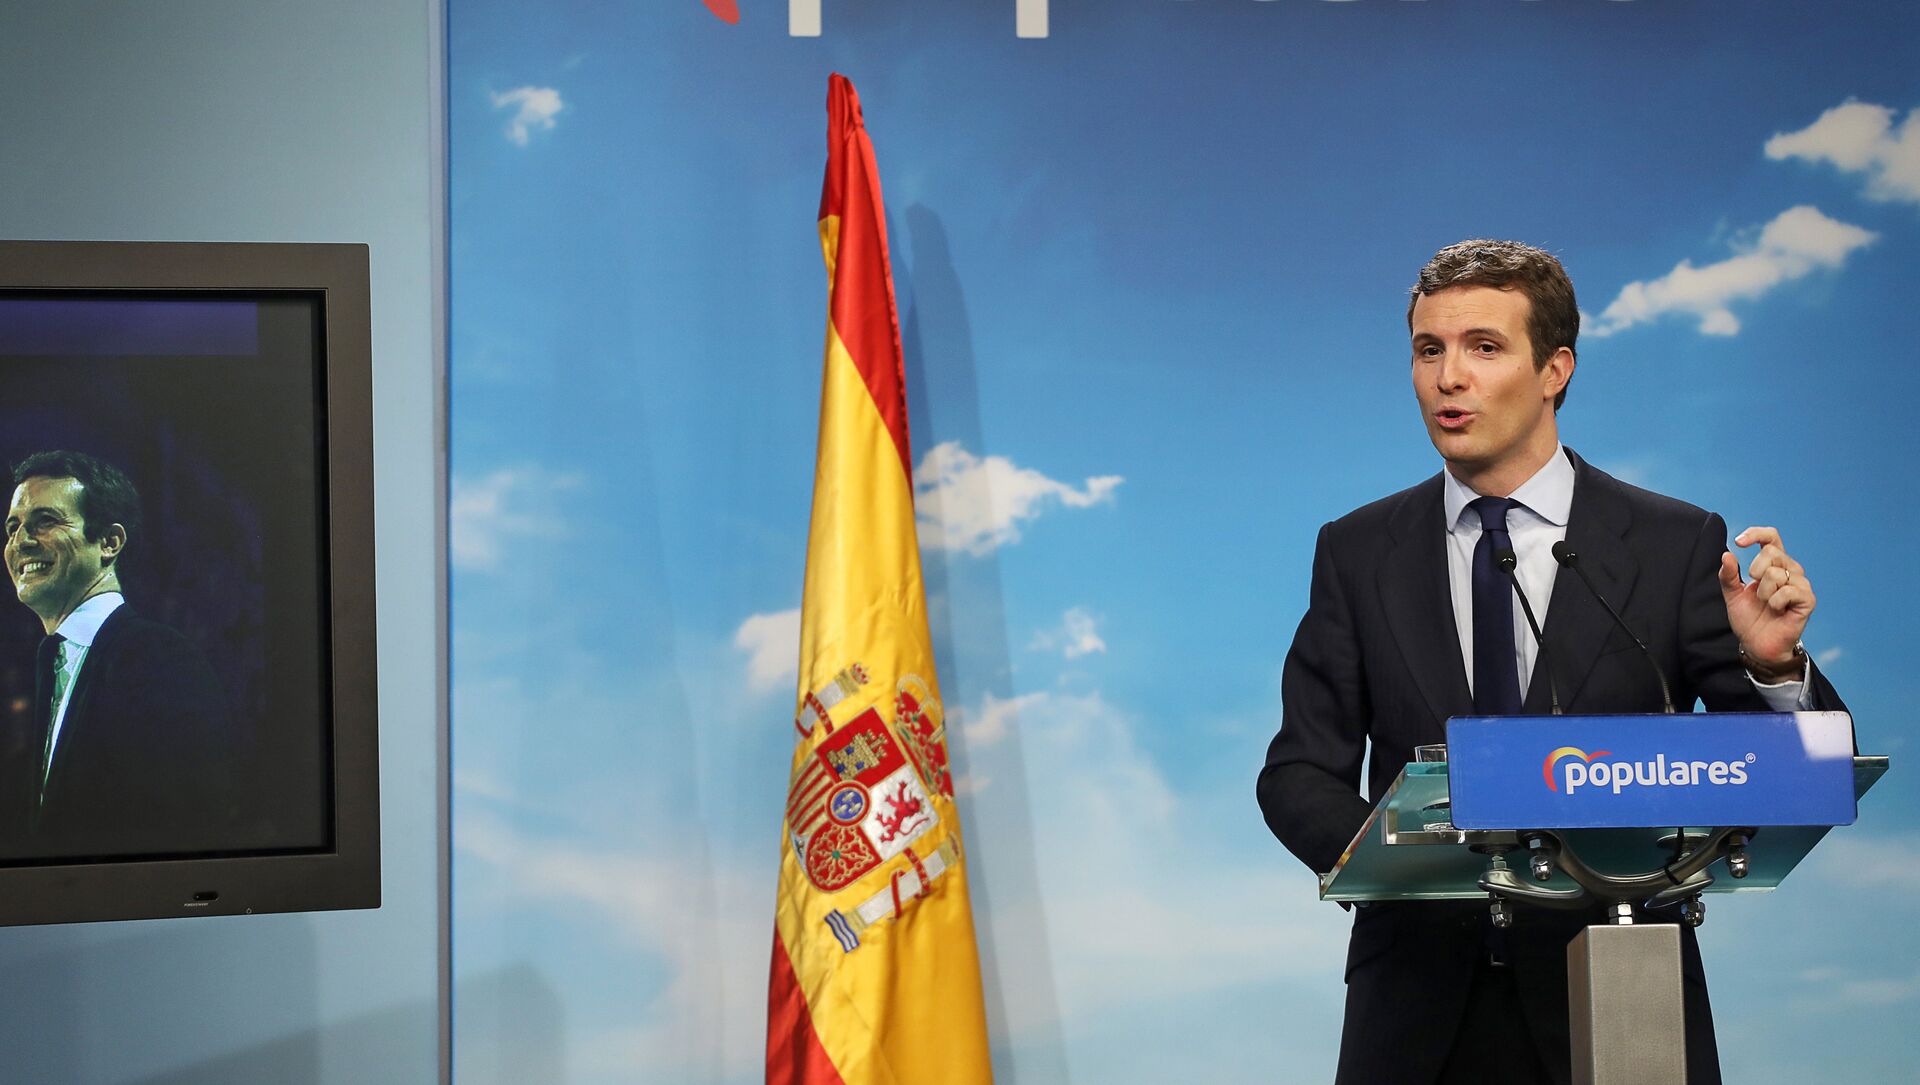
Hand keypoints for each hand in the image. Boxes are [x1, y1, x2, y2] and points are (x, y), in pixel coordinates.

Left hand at [1717, 525, 1814, 674]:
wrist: (1757, 644)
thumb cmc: (1749, 618)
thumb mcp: (1732, 594)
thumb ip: (1728, 575)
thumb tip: (1727, 554)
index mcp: (1773, 564)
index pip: (1771, 537)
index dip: (1756, 534)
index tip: (1739, 542)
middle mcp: (1790, 570)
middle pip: (1771, 553)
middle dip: (1754, 571)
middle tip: (1756, 592)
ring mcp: (1801, 584)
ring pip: (1776, 573)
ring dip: (1763, 593)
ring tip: (1767, 604)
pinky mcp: (1808, 599)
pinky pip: (1788, 591)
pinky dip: (1775, 602)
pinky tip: (1777, 610)